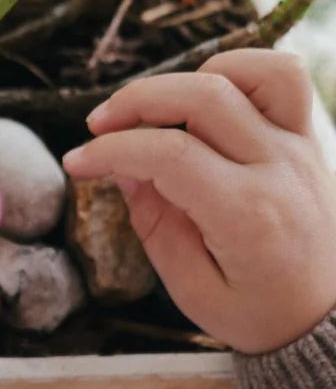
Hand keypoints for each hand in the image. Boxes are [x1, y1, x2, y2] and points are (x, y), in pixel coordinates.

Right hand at [63, 49, 335, 353]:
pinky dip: (236, 72)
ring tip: (152, 111)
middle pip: (203, 97)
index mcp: (246, 215)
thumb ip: (156, 226)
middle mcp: (278, 169)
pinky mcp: (308, 138)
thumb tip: (123, 170)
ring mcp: (300, 146)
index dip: (112, 151)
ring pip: (249, 73)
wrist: (325, 317)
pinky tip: (200, 99)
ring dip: (187, 79)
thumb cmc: (257, 312)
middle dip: (136, 101)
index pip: (168, 155)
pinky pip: (282, 78)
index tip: (77, 163)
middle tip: (97, 126)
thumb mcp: (192, 289)